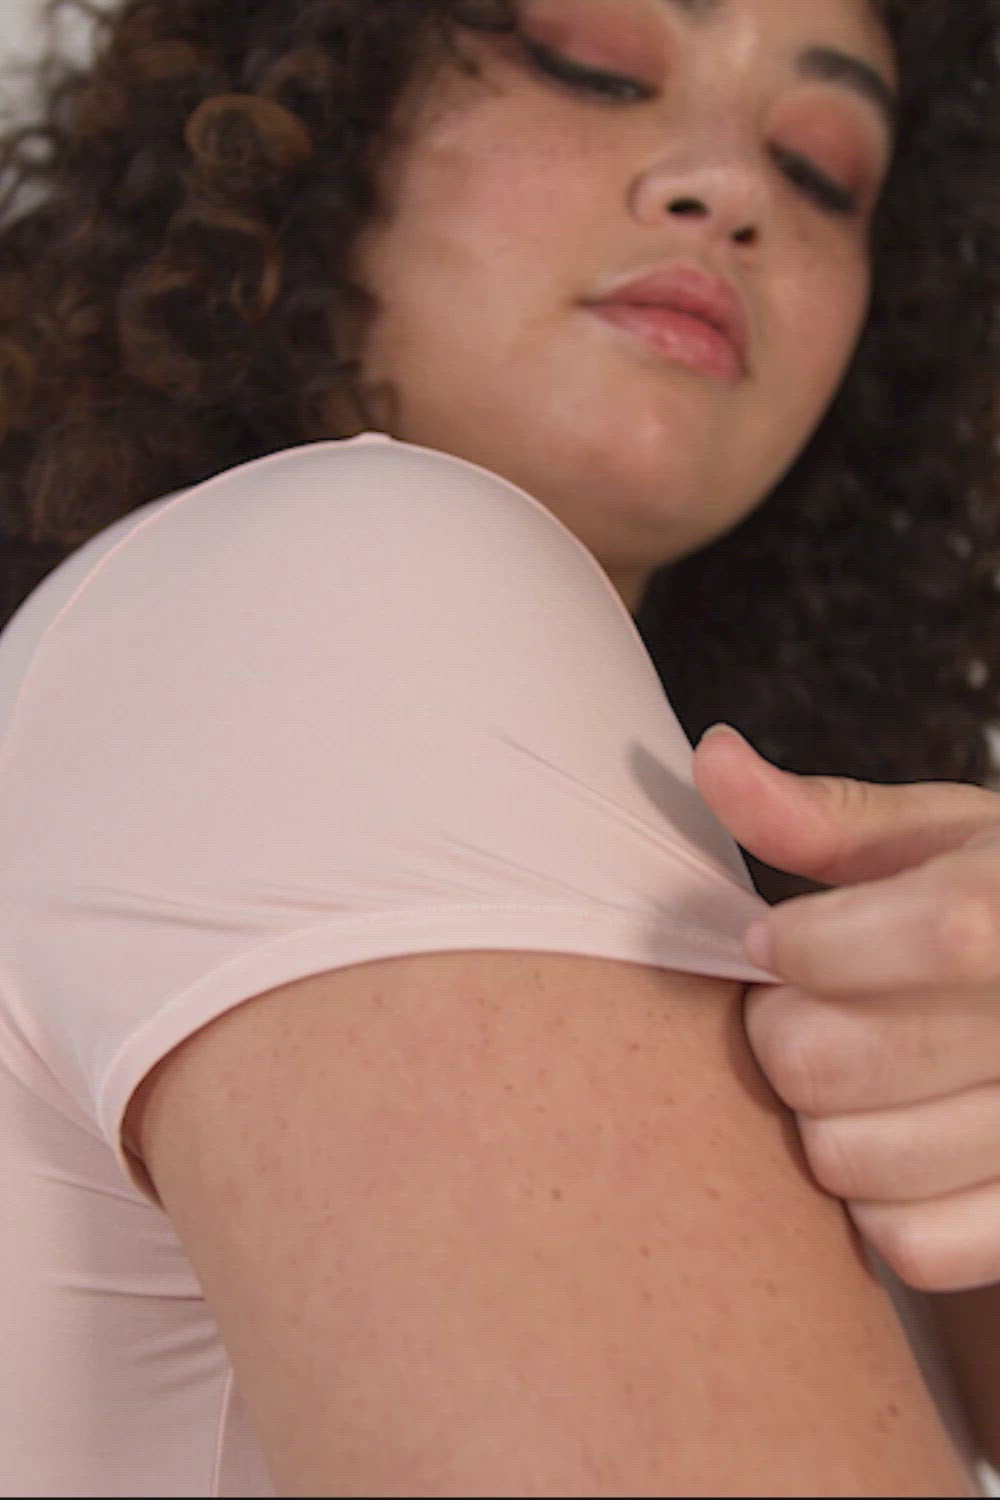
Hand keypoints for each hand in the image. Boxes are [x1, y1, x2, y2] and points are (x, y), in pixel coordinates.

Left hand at [692, 723, 999, 1292]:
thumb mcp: (944, 837)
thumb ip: (825, 814)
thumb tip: (711, 756)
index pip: (881, 940)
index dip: (798, 945)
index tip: (781, 938)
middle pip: (829, 1061)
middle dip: (784, 1030)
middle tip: (808, 1007)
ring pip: (852, 1162)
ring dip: (819, 1120)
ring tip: (853, 1073)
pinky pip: (912, 1246)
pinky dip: (876, 1205)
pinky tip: (894, 1142)